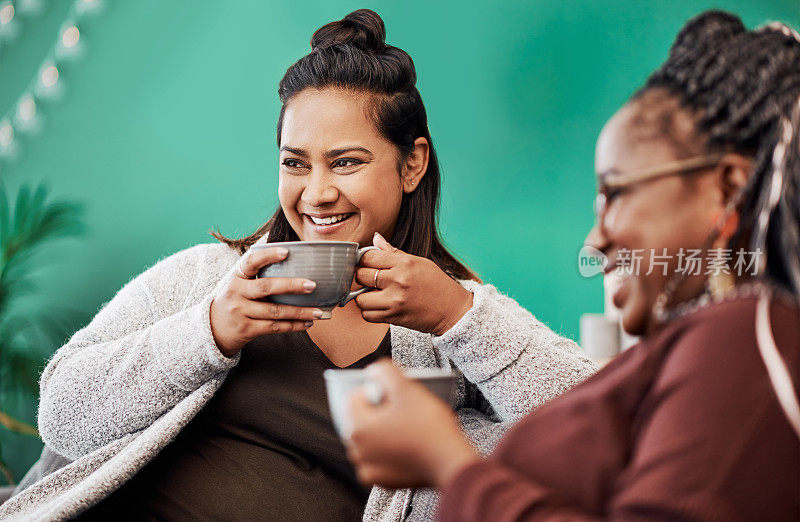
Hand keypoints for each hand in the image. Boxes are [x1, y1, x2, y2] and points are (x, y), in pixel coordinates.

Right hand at [210, 246, 323, 356]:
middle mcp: (237, 292)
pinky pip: (273, 327)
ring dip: (299, 312)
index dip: (268, 255)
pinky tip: (307, 323)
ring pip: (274, 312)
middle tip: (312, 285)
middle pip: (266, 287)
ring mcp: (241, 312)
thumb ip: (260, 273)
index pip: (251, 262)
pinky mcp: (247, 329)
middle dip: (291, 286)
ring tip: (317, 311)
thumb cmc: (237, 299)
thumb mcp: (241, 283)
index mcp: (237, 276)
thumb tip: (294, 258)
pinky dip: (293, 326)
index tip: (287, 251)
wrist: (214, 328)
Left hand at [346, 359, 480, 488]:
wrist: (451, 462)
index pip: (354, 397)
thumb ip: (385, 372)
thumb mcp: (407, 389)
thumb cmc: (429, 427)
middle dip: (377, 411)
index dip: (374, 389)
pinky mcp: (383, 482)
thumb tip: (374, 371)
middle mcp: (357, 451)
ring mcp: (369, 469)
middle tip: (401, 408)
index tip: (394, 393)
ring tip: (405, 424)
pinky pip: (379, 460)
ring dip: (382, 431)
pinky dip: (388, 451)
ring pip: (369, 440)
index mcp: (357, 428)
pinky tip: (405, 443)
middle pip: (361, 420)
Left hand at [354, 233, 472, 334]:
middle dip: (362, 278)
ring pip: (360, 298)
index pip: (368, 257)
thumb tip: (375, 238)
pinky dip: (369, 312)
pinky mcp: (393, 317)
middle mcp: (398, 280)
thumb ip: (393, 252)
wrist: (453, 310)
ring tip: (374, 295)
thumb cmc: (437, 285)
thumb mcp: (419, 262)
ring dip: (363, 297)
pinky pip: (367, 315)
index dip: (364, 260)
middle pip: (361, 275)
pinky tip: (379, 307)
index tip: (367, 264)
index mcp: (404, 263)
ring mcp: (395, 300)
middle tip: (370, 280)